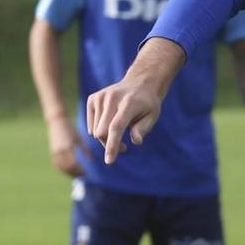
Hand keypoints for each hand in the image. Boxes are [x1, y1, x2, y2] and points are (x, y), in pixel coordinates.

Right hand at [46, 115, 83, 176]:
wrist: (57, 120)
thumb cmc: (71, 128)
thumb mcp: (79, 138)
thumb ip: (85, 150)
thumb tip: (91, 160)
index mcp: (68, 148)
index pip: (74, 165)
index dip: (80, 171)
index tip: (87, 174)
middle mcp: (60, 151)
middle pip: (68, 168)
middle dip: (76, 173)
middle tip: (84, 176)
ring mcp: (55, 152)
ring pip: (61, 167)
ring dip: (69, 173)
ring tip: (77, 175)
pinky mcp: (52, 152)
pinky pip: (57, 164)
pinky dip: (63, 169)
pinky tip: (69, 171)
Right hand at [86, 38, 183, 164]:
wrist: (139, 83)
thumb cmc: (147, 104)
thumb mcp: (152, 116)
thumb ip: (143, 128)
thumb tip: (136, 141)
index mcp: (128, 103)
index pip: (116, 127)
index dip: (112, 145)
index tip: (109, 161)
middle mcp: (111, 98)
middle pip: (102, 132)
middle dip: (110, 145)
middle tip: (124, 148)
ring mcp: (100, 97)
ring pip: (95, 131)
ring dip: (106, 138)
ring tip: (120, 133)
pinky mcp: (92, 99)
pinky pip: (91, 126)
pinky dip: (100, 130)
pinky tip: (111, 122)